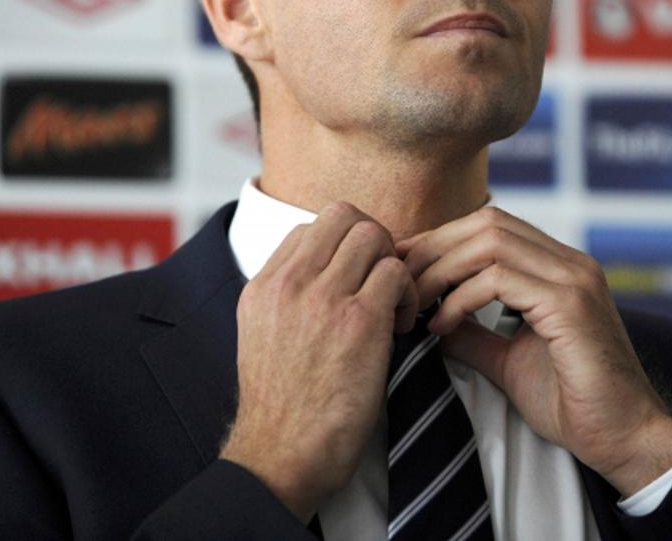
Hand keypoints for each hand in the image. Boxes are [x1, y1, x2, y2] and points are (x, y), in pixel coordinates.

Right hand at [220, 202, 417, 521]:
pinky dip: (409, 293)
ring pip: (375, 236)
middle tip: (385, 281)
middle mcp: (289, 283)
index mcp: (264, 285)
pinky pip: (396, 274)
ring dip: (395, 265)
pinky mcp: (358, 322)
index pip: (313, 226)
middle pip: (345, 216)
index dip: (345, 245)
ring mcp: (322, 298)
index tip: (358, 278)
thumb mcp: (262, 336)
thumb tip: (327, 273)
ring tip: (394, 305)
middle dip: (376, 242)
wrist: (279, 456)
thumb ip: (288, 298)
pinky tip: (400, 326)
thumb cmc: (281, 407)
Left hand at [398, 207, 671, 496]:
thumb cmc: (574, 405)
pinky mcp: (571, 305)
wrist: (624, 440)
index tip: (403, 268)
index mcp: (560, 269)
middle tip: (399, 281)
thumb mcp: (508, 360)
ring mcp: (575, 279)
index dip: (441, 241)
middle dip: (434, 247)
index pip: (492, 227)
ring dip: (442, 269)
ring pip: (491, 241)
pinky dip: (460, 297)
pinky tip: (441, 325)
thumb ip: (474, 333)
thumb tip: (432, 315)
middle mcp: (571, 263)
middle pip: (488, 222)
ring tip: (417, 304)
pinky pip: (500, 279)